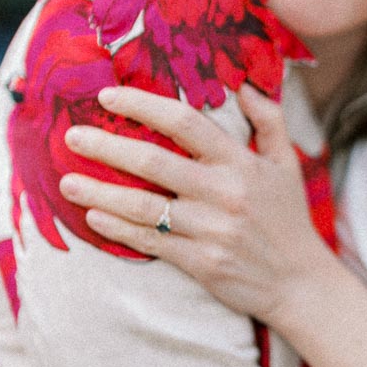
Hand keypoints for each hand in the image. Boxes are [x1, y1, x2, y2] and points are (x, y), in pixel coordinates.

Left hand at [60, 84, 331, 321]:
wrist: (300, 283)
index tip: (108, 95)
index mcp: (241, 163)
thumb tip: (245, 83)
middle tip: (72, 136)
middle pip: (153, 162)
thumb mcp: (287, 164)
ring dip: (100, 191)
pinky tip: (93, 217)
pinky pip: (150, 241)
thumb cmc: (288, 220)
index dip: (143, 105)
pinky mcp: (201, 263)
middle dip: (107, 146)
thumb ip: (268, 119)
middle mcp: (224, 193)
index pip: (185, 123)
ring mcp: (211, 230)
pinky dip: (118, 228)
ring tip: (67, 182)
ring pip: (143, 205)